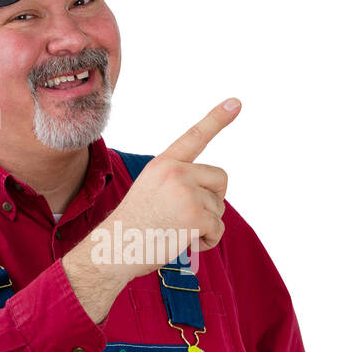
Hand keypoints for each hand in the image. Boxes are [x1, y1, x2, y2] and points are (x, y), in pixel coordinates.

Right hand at [95, 97, 239, 278]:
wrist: (116, 249)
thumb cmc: (133, 225)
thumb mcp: (151, 190)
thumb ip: (178, 182)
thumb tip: (213, 196)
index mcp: (164, 163)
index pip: (195, 136)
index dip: (217, 118)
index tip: (236, 101)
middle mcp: (177, 172)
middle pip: (220, 179)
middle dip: (213, 199)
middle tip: (190, 216)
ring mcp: (187, 193)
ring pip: (219, 208)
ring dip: (206, 225)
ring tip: (178, 231)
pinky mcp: (196, 216)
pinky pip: (218, 229)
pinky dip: (208, 241)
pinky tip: (187, 244)